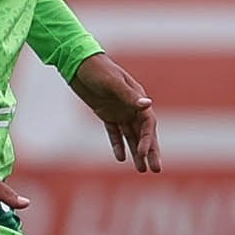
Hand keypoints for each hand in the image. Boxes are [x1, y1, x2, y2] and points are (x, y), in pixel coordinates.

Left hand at [70, 53, 161, 172]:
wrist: (78, 63)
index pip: (147, 124)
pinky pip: (114, 132)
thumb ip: (129, 96)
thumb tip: (148, 105)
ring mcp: (119, 111)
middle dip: (150, 151)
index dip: (148, 140)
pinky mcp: (105, 114)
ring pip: (130, 136)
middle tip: (156, 170)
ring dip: (136, 152)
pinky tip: (121, 158)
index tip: (144, 154)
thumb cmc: (98, 69)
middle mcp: (131, 106)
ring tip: (141, 170)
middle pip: (144, 133)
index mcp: (137, 98)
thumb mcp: (112, 82)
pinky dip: (118, 145)